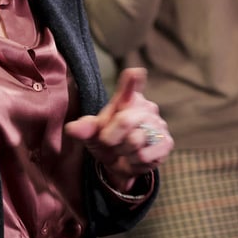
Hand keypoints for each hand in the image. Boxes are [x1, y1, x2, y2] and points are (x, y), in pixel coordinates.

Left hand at [64, 68, 172, 191]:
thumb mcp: (91, 134)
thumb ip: (84, 129)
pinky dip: (133, 161)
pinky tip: (134, 158)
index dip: (131, 82)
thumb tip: (71, 129)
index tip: (134, 72)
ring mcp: (159, 125)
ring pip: (135, 141)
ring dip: (123, 151)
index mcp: (127, 100)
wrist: (121, 165)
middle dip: (110, 137)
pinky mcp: (166, 143)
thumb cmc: (107, 142)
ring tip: (124, 149)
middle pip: (124, 121)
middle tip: (107, 142)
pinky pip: (144, 155)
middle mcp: (146, 108)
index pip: (129, 89)